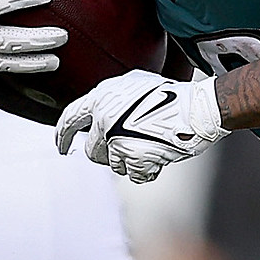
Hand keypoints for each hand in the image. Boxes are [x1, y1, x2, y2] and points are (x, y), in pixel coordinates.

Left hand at [54, 69, 226, 182]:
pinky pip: (135, 175)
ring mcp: (120, 140)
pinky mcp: (136, 158)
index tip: (61, 145)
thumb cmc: (173, 96)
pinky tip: (159, 156)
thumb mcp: (134, 84)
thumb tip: (99, 114)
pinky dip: (147, 170)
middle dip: (108, 153)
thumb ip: (112, 98)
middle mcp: (106, 119)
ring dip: (131, 161)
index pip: (70, 119)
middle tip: (126, 149)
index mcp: (102, 98)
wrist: (198, 110)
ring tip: (151, 146)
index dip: (63, 135)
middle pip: (93, 150)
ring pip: (115, 164)